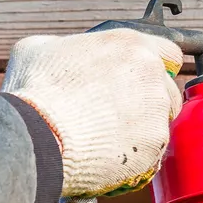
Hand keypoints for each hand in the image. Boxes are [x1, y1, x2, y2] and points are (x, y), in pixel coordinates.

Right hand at [1, 29, 183, 197]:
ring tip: (108, 138)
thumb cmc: (35, 91)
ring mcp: (155, 111)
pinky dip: (134, 157)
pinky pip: (152, 153)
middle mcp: (150, 73)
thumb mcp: (39, 49)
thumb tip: (64, 54)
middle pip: (168, 90)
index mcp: (130, 44)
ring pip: (160, 122)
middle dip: (150, 101)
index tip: (143, 79)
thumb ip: (67, 47)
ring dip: (142, 130)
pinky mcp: (154, 146)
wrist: (36, 137)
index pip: (168, 52)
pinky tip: (107, 156)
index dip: (157, 66)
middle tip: (119, 114)